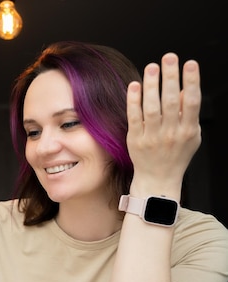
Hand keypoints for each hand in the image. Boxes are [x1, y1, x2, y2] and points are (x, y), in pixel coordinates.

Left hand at [126, 52, 201, 197]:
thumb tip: (185, 89)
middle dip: (170, 77)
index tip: (190, 63)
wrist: (158, 179)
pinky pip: (134, 117)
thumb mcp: (192, 136)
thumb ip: (189, 113)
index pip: (192, 102)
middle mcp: (171, 133)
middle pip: (171, 101)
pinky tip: (135, 85)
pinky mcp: (136, 139)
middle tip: (169, 58)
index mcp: (188, 130)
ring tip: (152, 67)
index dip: (191, 81)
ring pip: (151, 107)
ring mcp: (152, 137)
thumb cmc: (176, 155)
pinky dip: (134, 101)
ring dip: (151, 85)